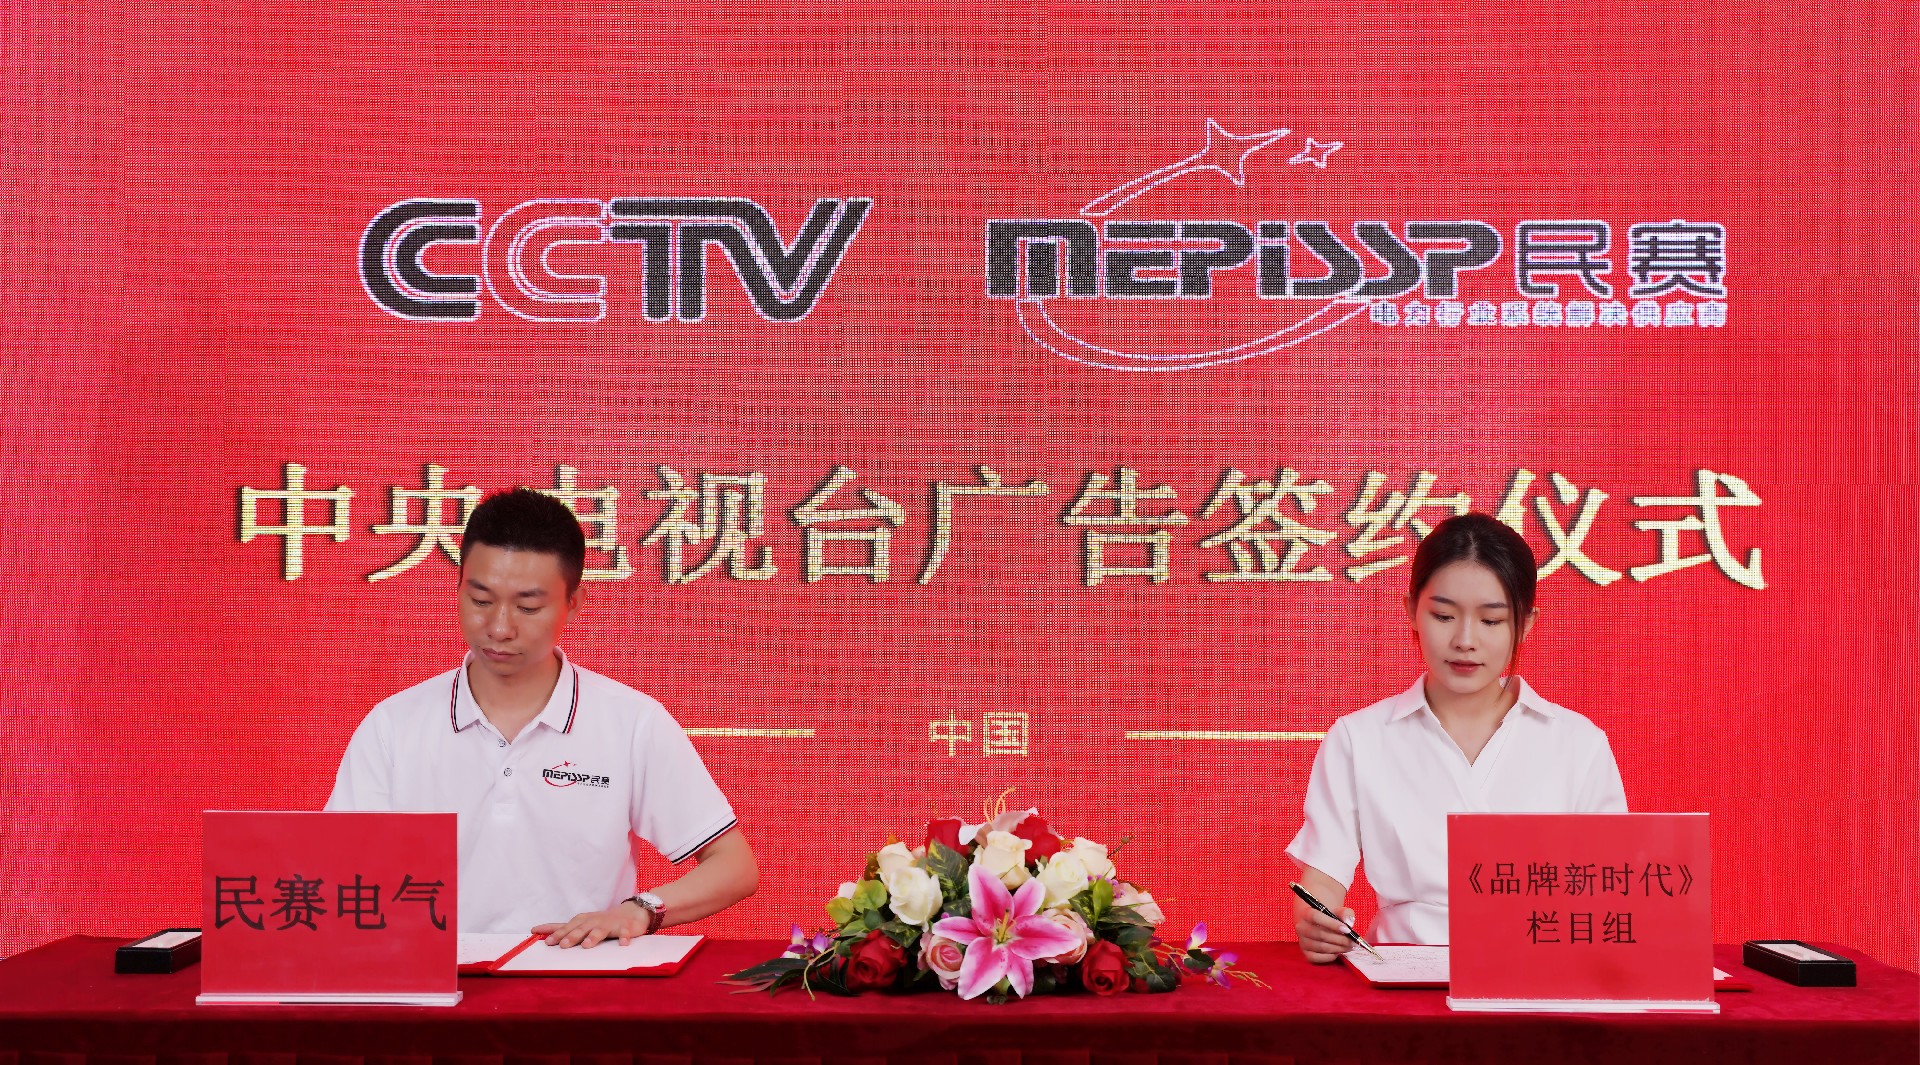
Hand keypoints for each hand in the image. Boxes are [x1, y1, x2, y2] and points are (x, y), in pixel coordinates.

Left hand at [532, 904, 649, 947]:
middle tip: (563, 945)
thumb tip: (535, 930)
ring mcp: (610, 924)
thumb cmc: (600, 921)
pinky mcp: (625, 927)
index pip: (567, 927)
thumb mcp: (580, 923)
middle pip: (582, 929)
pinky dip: (624, 937)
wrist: (630, 913)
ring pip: (600, 930)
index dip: (557, 934)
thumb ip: (559, 928)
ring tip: (587, 945)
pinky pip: (624, 932)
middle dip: (572, 936)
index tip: (547, 942)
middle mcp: (594, 921)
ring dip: (593, 936)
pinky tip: (623, 944)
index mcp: (582, 921)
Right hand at [1294, 897, 1357, 963]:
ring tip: (1348, 947)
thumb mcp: (1338, 911)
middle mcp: (1301, 927)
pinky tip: (1338, 952)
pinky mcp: (1305, 953)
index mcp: (1306, 913)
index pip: (1316, 917)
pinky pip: (1317, 958)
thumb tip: (1349, 922)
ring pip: (1321, 947)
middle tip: (1352, 942)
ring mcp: (1302, 941)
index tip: (1347, 930)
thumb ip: (1345, 913)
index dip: (1332, 924)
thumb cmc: (1329, 917)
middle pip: (1320, 934)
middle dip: (1340, 939)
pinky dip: (1330, 957)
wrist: (1318, 924)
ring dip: (1338, 948)